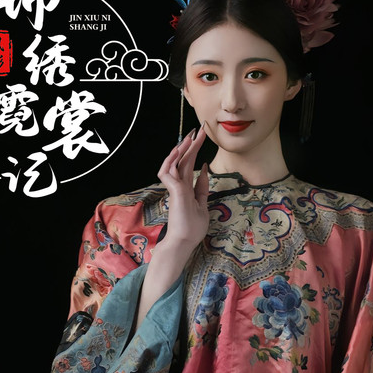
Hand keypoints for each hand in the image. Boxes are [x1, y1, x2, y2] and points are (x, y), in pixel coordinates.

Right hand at [155, 125, 209, 255]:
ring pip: (175, 163)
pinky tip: (178, 150)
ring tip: (190, 136)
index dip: (195, 151)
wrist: (184, 242)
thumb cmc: (191, 228)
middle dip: (192, 144)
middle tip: (200, 129)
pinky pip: (168, 171)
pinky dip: (171, 160)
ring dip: (182, 149)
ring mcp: (174, 189)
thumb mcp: (203, 205)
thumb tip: (204, 170)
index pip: (190, 165)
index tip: (201, 139)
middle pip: (184, 160)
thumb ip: (202, 188)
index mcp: (186, 189)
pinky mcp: (173, 192)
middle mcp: (179, 186)